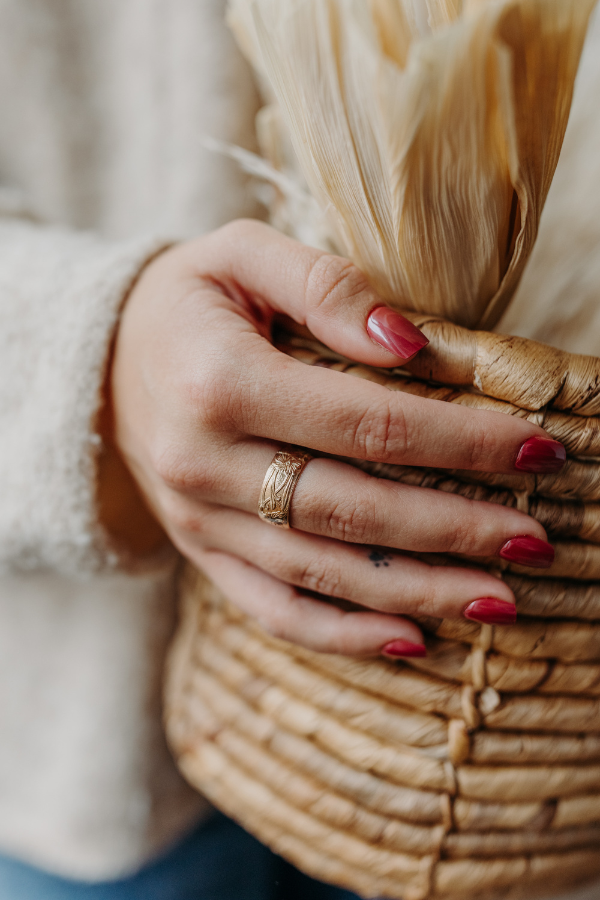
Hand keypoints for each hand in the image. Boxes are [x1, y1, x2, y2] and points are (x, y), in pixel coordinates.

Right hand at [107, 220, 561, 657]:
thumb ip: (325, 285)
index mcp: (221, 383)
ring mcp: (201, 521)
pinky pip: (275, 608)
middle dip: (456, 527)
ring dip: (419, 590)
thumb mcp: (239, 254)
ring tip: (499, 601)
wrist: (99, 364)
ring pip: (325, 572)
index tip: (536, 448)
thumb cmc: (184, 301)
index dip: (460, 440)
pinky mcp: (202, 553)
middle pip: (356, 509)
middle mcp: (207, 466)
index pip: (367, 423)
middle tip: (536, 541)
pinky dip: (343, 634)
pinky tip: (411, 640)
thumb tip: (409, 344)